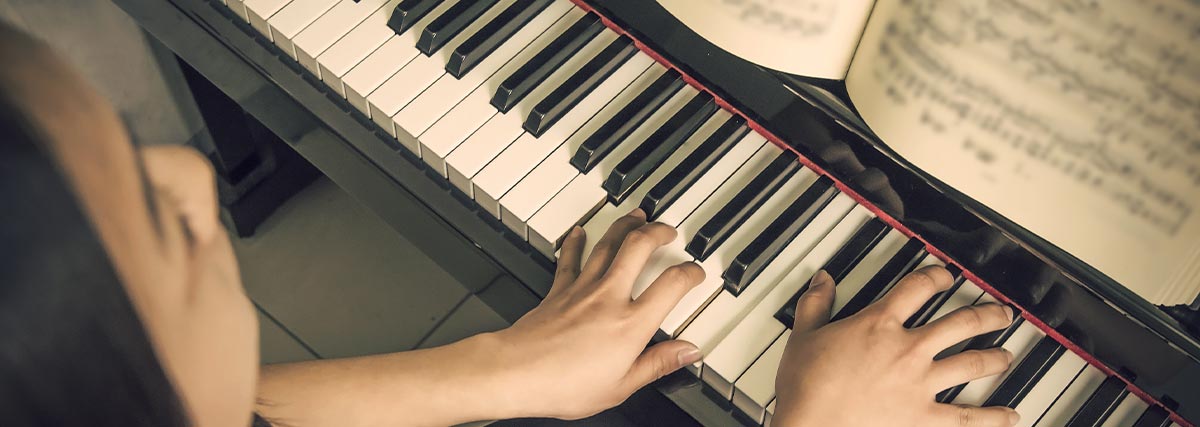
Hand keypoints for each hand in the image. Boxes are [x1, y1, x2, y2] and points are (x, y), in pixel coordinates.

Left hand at [483, 209, 705, 419]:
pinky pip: (570, 258)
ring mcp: (582, 289)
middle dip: (658, 232)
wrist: (517, 373)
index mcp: (631, 324)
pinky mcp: (558, 290)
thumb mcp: (622, 386)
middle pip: (639, 247)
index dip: (691, 274)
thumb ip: (658, 364)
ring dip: (625, 225)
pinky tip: (580, 232)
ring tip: (638, 216)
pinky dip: (577, 242)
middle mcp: (609, 297)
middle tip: (669, 231)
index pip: (672, 285)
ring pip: (608, 244)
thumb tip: (688, 352)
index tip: (696, 273)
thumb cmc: (564, 384)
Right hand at [774, 267, 1019, 426]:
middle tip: (999, 313)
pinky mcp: (922, 416)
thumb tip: (822, 280)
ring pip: (971, 363)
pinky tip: (1010, 416)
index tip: (945, 276)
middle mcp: (907, 349)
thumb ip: (816, 304)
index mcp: (878, 323)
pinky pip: (966, 416)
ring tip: (1006, 355)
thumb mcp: (804, 335)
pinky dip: (992, 417)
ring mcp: (920, 383)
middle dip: (986, 314)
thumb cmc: (805, 385)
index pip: (917, 288)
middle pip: (960, 322)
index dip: (936, 276)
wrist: (810, 423)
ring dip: (995, 357)